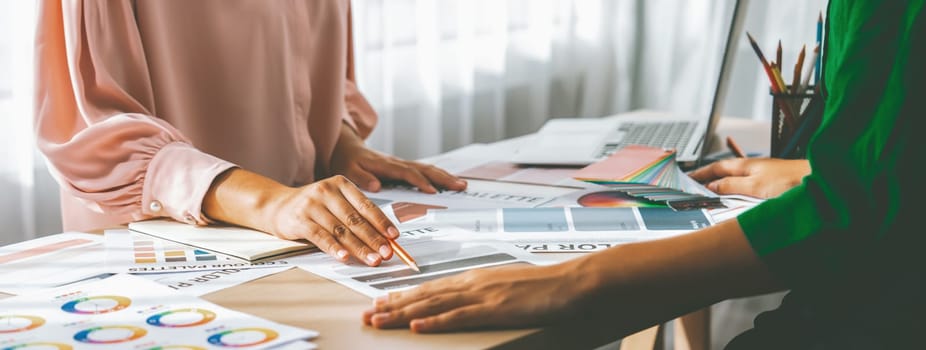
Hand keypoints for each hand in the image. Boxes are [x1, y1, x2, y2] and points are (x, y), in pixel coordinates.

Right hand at [204, 170, 399, 266]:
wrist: (276, 205)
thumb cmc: (312, 206)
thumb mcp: (335, 202)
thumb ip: (356, 215)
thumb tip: (383, 237)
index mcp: (341, 184)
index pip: (366, 205)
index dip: (382, 222)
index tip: (394, 237)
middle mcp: (327, 191)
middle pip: (355, 219)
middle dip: (374, 239)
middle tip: (387, 253)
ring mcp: (312, 205)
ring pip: (340, 230)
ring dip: (359, 247)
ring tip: (372, 259)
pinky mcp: (299, 220)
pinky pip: (321, 236)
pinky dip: (334, 248)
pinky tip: (345, 257)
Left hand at [330, 123, 466, 193]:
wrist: (347, 147)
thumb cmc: (347, 160)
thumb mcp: (348, 170)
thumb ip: (362, 178)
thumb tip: (377, 186)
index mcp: (385, 165)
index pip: (406, 173)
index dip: (420, 182)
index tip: (432, 191)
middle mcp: (397, 163)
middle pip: (425, 169)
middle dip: (443, 178)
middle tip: (460, 186)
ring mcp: (403, 164)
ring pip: (428, 169)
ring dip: (445, 176)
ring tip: (462, 185)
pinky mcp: (404, 167)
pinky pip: (425, 171)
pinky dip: (439, 176)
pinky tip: (450, 182)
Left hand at [362, 263, 587, 332]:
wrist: (570, 282)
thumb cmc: (543, 287)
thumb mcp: (507, 285)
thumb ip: (483, 291)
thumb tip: (465, 299)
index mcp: (474, 277)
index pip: (431, 287)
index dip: (403, 296)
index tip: (380, 302)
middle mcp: (472, 283)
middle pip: (424, 295)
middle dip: (392, 305)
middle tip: (366, 314)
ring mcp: (482, 295)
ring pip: (433, 305)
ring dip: (403, 314)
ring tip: (379, 320)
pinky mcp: (494, 309)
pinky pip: (459, 316)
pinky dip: (435, 321)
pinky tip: (418, 325)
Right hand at [688, 158, 809, 198]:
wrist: (819, 181)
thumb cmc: (791, 181)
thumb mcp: (754, 186)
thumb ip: (731, 186)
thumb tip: (711, 186)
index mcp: (746, 165)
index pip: (716, 167)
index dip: (701, 173)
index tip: (688, 178)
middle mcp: (754, 168)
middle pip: (726, 172)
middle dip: (710, 178)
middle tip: (696, 186)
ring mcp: (764, 175)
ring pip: (737, 179)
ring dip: (724, 186)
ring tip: (713, 194)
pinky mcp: (774, 184)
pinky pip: (748, 187)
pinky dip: (738, 191)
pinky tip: (740, 200)